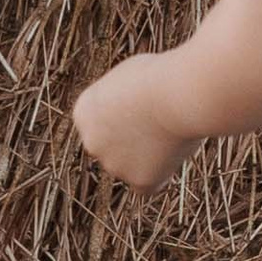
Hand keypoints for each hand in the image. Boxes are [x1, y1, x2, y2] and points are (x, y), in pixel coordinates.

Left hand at [71, 55, 197, 189]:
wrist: (178, 93)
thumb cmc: (158, 76)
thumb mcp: (127, 79)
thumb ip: (117, 105)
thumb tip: (125, 121)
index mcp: (84, 113)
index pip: (101, 122)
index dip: (127, 112)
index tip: (145, 100)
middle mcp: (92, 142)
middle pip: (114, 146)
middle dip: (133, 139)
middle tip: (161, 118)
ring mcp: (113, 165)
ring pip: (133, 165)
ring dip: (149, 154)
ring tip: (171, 128)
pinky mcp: (138, 181)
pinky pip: (150, 184)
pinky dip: (162, 172)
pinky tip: (174, 151)